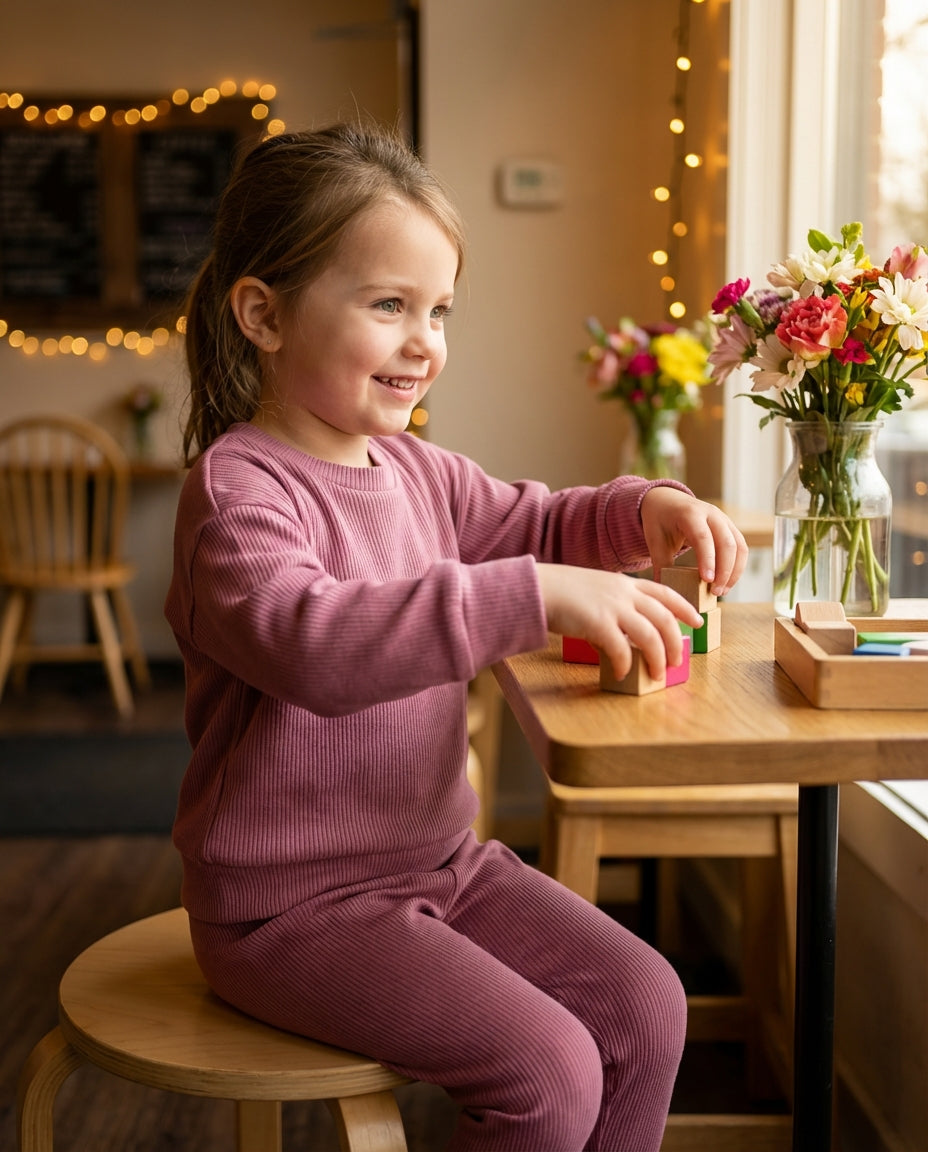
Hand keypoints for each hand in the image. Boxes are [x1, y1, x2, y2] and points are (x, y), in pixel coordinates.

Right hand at [536, 563, 703, 680]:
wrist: (536, 588)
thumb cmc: (559, 593)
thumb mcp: (593, 592)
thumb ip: (610, 611)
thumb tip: (614, 643)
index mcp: (625, 583)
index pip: (665, 593)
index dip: (684, 608)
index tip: (697, 621)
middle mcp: (624, 593)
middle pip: (665, 618)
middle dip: (676, 642)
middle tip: (677, 661)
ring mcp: (613, 607)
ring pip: (651, 635)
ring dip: (658, 658)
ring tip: (658, 674)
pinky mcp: (598, 623)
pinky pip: (622, 650)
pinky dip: (626, 664)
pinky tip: (623, 673)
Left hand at [639, 488, 748, 596]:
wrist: (667, 500)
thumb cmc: (660, 520)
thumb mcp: (655, 540)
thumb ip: (661, 564)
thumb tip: (665, 592)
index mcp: (690, 514)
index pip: (703, 538)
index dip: (708, 559)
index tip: (707, 580)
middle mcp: (711, 514)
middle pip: (727, 543)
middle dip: (724, 571)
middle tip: (715, 593)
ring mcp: (724, 519)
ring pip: (739, 547)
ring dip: (734, 571)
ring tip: (721, 591)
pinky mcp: (730, 528)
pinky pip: (740, 548)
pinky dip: (737, 566)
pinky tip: (726, 582)